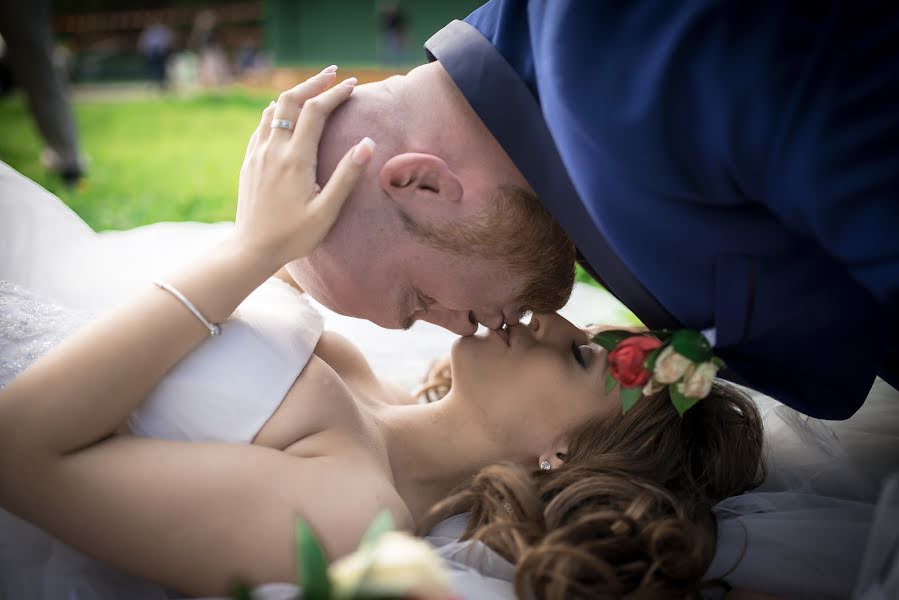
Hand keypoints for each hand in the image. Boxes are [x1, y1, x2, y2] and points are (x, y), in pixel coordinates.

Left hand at [235, 67, 374, 268]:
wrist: (251, 250)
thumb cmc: (294, 236)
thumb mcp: (326, 211)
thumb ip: (346, 176)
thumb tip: (367, 144)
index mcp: (295, 159)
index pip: (315, 112)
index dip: (335, 94)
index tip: (353, 85)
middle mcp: (273, 149)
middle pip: (290, 100)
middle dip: (313, 82)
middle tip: (333, 73)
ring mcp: (258, 154)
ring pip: (273, 109)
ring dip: (295, 94)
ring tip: (313, 89)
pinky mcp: (249, 162)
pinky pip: (263, 125)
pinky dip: (277, 110)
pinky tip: (284, 114)